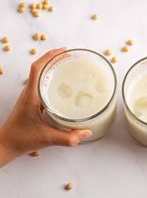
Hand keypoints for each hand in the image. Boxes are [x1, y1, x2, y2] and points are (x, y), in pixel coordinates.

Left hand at [0, 48, 92, 166]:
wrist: (6, 145)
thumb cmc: (21, 139)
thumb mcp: (48, 138)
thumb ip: (69, 138)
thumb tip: (87, 133)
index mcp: (31, 95)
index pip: (37, 68)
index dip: (50, 56)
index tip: (64, 51)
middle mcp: (29, 92)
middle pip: (39, 67)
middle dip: (54, 58)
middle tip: (71, 57)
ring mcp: (29, 96)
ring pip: (39, 75)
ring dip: (52, 67)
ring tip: (68, 66)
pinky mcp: (31, 101)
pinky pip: (41, 84)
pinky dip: (51, 79)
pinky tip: (62, 86)